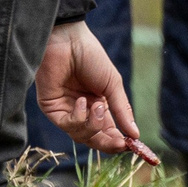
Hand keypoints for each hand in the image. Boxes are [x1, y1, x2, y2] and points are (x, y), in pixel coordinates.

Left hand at [35, 21, 149, 157]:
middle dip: (108, 142)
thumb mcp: (112, 84)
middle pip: (94, 139)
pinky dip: (78, 117)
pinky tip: (81, 101)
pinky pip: (67, 125)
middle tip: (120, 142)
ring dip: (94, 125)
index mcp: (99, 105)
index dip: (119, 140)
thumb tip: (135, 135)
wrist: (68, 41)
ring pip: (81, 135)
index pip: (109, 131)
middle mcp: (82, 112)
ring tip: (98, 105)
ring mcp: (67, 112)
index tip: (132, 145)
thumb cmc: (91, 57)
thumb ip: (121, 110)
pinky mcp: (52, 109)